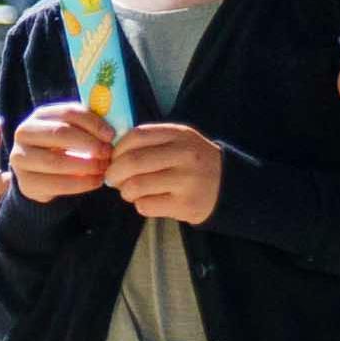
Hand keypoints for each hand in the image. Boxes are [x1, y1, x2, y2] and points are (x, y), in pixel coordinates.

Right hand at [4, 99, 117, 204]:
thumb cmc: (65, 147)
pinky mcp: (26, 183)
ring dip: (85, 165)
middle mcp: (24, 134)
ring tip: (103, 168)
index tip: (111, 135)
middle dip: (89, 144)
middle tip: (108, 153)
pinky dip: (80, 184)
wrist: (42, 174)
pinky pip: (55, 184)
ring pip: (55, 161)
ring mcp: (20, 159)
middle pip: (59, 134)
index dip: (92, 123)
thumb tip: (112, 130)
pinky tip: (96, 181)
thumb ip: (88, 126)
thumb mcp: (74, 131)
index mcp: (40, 116)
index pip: (68, 113)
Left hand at [106, 123, 224, 224]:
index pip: (136, 136)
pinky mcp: (185, 205)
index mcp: (179, 134)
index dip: (117, 149)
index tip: (114, 159)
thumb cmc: (193, 163)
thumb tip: (112, 157)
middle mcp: (184, 155)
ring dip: (126, 192)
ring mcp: (186, 180)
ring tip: (132, 192)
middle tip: (114, 179)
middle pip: (132, 162)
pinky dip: (140, 205)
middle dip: (114, 173)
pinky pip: (146, 206)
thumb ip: (149, 143)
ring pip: (135, 186)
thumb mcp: (178, 141)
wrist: (227, 185)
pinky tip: (150, 201)